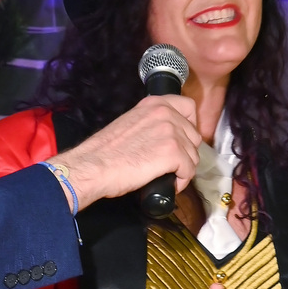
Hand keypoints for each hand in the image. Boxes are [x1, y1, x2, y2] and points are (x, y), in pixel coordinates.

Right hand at [59, 95, 201, 209]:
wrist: (93, 166)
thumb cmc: (105, 152)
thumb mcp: (130, 123)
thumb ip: (149, 123)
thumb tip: (162, 138)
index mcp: (155, 103)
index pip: (189, 107)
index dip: (189, 126)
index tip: (182, 139)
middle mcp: (166, 113)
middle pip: (193, 135)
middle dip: (186, 152)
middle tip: (172, 165)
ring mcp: (171, 132)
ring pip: (193, 154)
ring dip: (184, 169)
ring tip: (168, 176)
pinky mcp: (173, 153)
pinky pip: (189, 170)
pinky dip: (181, 181)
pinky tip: (169, 184)